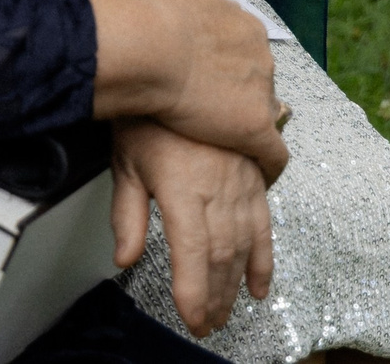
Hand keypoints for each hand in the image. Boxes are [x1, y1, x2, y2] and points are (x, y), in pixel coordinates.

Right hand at [87, 0, 286, 181]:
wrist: (149, 43)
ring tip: (232, 143)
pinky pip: (272, 153)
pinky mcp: (254, 127)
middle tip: (214, 109)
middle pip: (257, 80)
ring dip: (247, 126)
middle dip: (238, 94)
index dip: (226, 68)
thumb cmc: (143, 20)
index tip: (211, 78)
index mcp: (237, 23)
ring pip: (264, 113)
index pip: (244, 49)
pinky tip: (258, 175)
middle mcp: (256, 53)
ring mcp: (259, 90)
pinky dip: (266, 166)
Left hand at [110, 118, 272, 336]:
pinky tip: (259, 285)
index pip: (192, 254)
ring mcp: (240, 183)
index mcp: (184, 190)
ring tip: (227, 312)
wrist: (178, 66)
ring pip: (244, 246)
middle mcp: (218, 190)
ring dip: (235, 285)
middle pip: (221, 257)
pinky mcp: (253, 176)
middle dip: (215, 298)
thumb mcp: (125, 161)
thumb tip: (125, 257)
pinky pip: (264, 224)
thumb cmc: (147, 114)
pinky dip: (264, 258)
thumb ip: (127, 214)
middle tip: (207, 324)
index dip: (194, 292)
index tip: (192, 320)